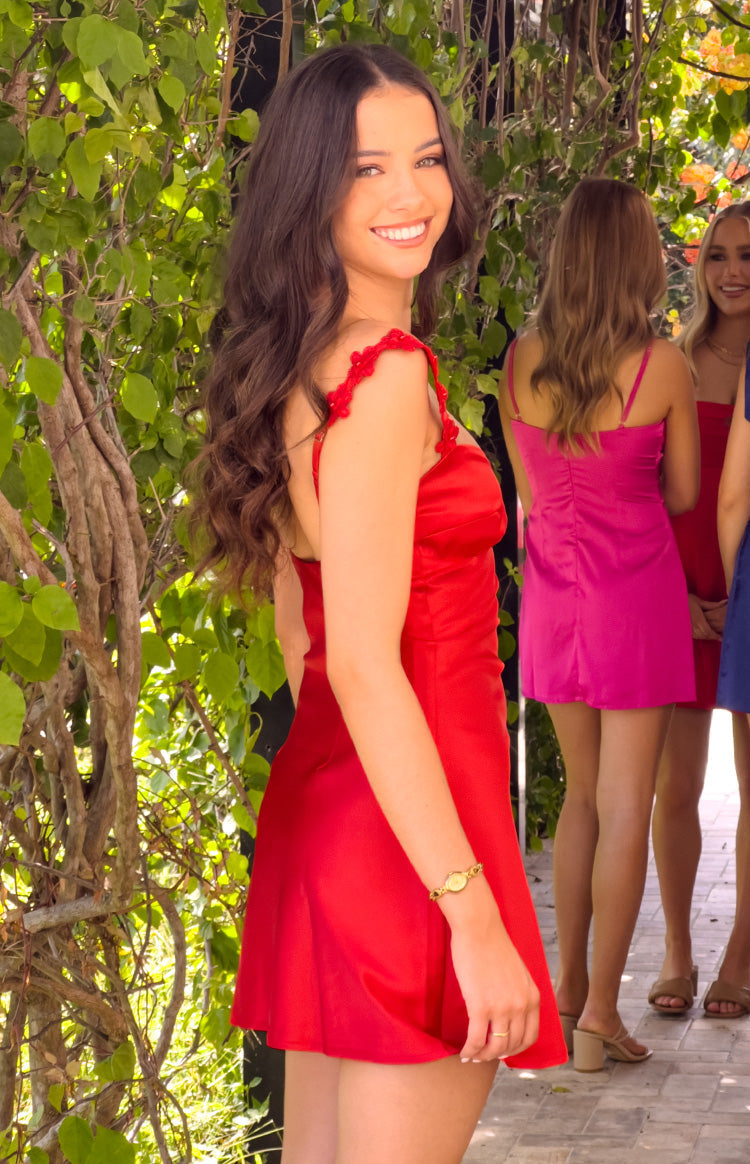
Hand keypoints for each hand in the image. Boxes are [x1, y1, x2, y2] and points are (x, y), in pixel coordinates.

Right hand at [450, 910, 539, 1062]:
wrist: (479, 928)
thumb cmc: (493, 946)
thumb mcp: (517, 973)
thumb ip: (518, 994)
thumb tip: (508, 1014)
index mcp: (532, 997)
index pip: (530, 1036)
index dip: (516, 1049)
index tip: (504, 1050)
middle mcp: (521, 1006)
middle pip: (512, 1045)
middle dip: (497, 1054)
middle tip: (484, 1054)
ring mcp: (502, 1008)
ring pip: (495, 1047)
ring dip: (483, 1055)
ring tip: (473, 1054)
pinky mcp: (480, 1007)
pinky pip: (476, 1039)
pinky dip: (470, 1049)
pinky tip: (463, 1052)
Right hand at [688, 593, 724, 641]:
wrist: (672, 602)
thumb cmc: (686, 600)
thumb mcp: (699, 601)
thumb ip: (712, 605)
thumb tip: (725, 602)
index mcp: (698, 619)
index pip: (708, 632)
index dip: (715, 635)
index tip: (721, 637)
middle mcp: (692, 626)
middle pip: (705, 635)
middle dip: (712, 636)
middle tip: (720, 637)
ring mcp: (688, 628)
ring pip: (699, 636)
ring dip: (707, 637)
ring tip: (714, 636)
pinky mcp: (684, 629)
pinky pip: (694, 635)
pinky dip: (700, 636)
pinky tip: (703, 634)